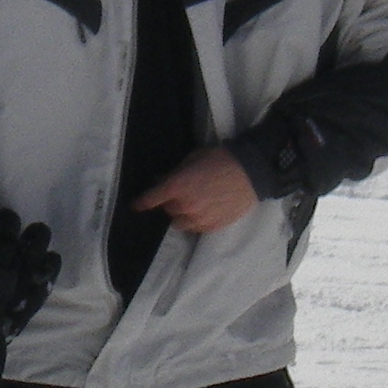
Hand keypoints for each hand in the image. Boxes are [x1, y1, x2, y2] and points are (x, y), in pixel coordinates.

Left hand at [134, 146, 259, 234]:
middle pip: (167, 210)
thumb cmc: (221, 159)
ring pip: (180, 223)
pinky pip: (196, 228)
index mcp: (177, 186)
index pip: (152, 198)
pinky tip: (204, 210)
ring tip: (192, 204)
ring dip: (181, 214)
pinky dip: (195, 221)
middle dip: (170, 202)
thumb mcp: (193, 159)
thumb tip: (161, 181)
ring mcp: (199, 219)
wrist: (251, 172)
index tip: (136, 206)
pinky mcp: (212, 226)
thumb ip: (175, 173)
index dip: (142, 202)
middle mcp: (185, 206)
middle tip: (181, 193)